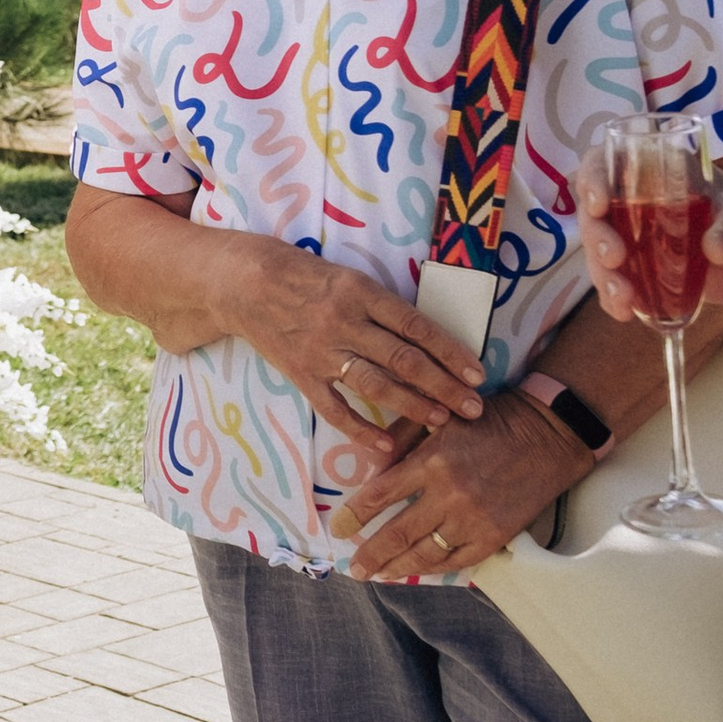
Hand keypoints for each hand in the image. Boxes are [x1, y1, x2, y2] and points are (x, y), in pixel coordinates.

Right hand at [243, 244, 490, 447]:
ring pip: (375, 384)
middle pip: (403, 360)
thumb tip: (428, 339)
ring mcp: (322, 352)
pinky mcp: (301, 374)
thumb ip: (384, 307)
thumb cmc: (306, 277)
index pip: (416, 327)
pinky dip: (359, 428)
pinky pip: (333, 407)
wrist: (245, 284)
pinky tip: (384, 444)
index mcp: (362, 294)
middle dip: (443, 386)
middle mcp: (345, 323)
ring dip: (411, 405)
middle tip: (473, 407)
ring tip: (442, 421)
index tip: (477, 373)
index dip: (450, 352)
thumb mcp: (350, 278)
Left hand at [332, 393, 588, 580]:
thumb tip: (372, 471)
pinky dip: (432, 569)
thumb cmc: (490, 420)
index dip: (353, 517)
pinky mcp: (494, 537)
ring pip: (423, 554)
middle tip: (353, 568)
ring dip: (396, 568)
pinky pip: (455, 561)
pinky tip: (416, 572)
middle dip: (369, 555)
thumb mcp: (441, 418)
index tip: (337, 529)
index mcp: (431, 462)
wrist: (548, 435)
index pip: (378, 497)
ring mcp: (472, 520)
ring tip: (378, 575)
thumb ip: (403, 441)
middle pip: (395, 535)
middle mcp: (448, 496)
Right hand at [575, 155, 722, 325]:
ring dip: (603, 274)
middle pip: (595, 213)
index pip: (607, 162)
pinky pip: (618, 282)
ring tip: (624, 298)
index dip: (593, 178)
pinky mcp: (646, 272)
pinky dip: (615, 298)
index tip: (600, 203)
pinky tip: (626, 312)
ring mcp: (639, 239)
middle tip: (616, 257)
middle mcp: (639, 203)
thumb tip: (714, 247)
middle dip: (597, 236)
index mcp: (658, 172)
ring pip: (601, 252)